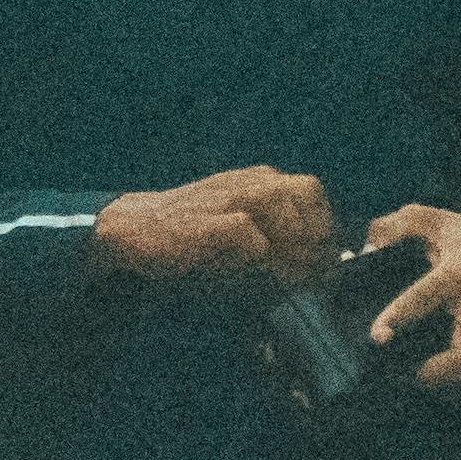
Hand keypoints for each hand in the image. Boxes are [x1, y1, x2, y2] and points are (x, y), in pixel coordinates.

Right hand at [97, 166, 337, 284]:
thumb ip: (278, 246)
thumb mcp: (241, 235)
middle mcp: (249, 182)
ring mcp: (227, 197)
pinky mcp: (208, 221)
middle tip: (315, 273)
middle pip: (306, 191)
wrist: (134, 229)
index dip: (325, 229)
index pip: (312, 193)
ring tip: (293, 277)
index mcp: (260, 182)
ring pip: (281, 201)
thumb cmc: (192, 237)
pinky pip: (247, 233)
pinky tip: (259, 275)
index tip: (325, 266)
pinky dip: (259, 255)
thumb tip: (318, 274)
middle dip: (317, 234)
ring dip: (295, 243)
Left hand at [357, 203, 460, 386]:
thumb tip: (364, 248)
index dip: (400, 317)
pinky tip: (442, 373)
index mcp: (459, 271)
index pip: (427, 297)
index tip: (378, 336)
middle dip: (435, 373)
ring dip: (447, 380)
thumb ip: (393, 228)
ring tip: (418, 376)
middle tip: (406, 374)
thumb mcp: (428, 220)